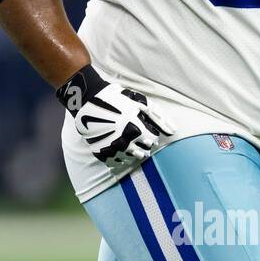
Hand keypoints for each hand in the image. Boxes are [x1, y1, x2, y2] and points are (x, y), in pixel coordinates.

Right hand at [58, 66, 172, 163]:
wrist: (87, 100)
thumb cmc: (116, 98)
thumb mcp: (139, 102)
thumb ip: (158, 117)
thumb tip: (173, 131)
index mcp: (137, 129)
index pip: (153, 141)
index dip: (151, 135)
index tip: (147, 129)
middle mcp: (125, 142)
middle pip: (143, 153)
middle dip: (143, 145)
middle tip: (138, 136)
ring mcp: (112, 148)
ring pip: (129, 159)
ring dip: (132, 152)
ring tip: (128, 142)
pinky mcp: (100, 152)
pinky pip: (114, 162)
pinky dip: (118, 158)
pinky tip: (118, 149)